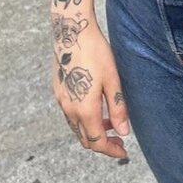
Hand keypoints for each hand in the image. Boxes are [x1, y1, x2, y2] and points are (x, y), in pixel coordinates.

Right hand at [50, 16, 129, 158]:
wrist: (71, 31)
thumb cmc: (95, 52)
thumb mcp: (113, 80)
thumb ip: (117, 108)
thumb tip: (123, 132)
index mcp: (84, 108)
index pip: (97, 141)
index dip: (111, 150)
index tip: (124, 151)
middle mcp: (69, 108)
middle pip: (85, 138)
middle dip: (102, 142)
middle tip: (119, 139)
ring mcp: (60, 100)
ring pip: (76, 127)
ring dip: (92, 130)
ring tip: (111, 121)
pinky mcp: (57, 90)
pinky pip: (70, 114)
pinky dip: (84, 119)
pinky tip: (96, 106)